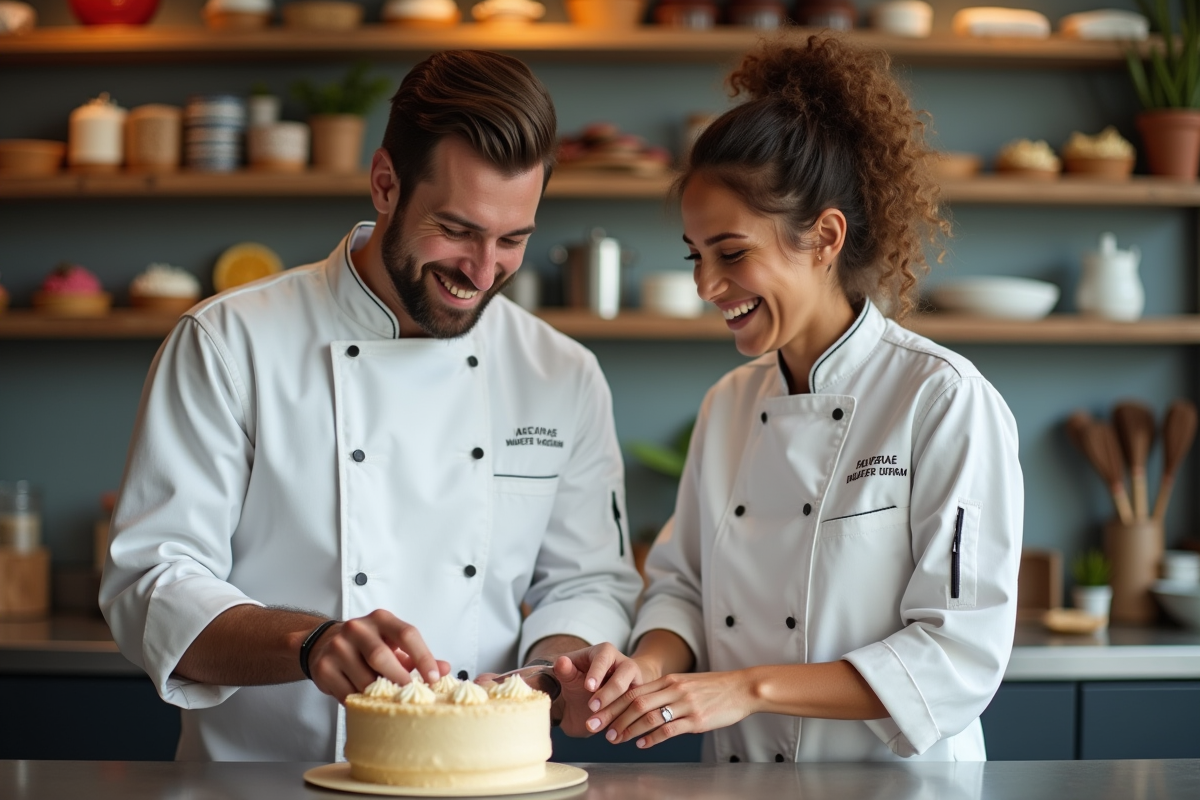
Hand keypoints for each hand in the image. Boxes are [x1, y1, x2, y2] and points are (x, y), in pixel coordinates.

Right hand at [307, 609, 448, 702]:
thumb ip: (418, 657)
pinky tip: (368, 704)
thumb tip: (445, 669)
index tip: (435, 678)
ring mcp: (338, 647)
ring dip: (379, 694)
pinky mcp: (324, 667)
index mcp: (381, 619)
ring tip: (389, 702)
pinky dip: (361, 702)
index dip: (423, 657)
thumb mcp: (393, 644)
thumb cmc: (369, 645)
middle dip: (399, 679)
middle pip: (381, 656)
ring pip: (363, 678)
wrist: (325, 643)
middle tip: (412, 696)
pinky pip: (347, 692)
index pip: (407, 634)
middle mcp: (357, 628)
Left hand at [548, 643, 645, 737]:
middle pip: (623, 676)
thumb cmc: (578, 682)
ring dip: (615, 711)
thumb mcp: (570, 676)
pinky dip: (626, 722)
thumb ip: (564, 670)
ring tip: (597, 725)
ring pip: (633, 694)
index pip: (604, 658)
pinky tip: (612, 733)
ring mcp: (635, 682)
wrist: (588, 700)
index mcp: (606, 652)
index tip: (588, 687)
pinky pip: (638, 709)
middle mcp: (624, 664)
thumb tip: (561, 662)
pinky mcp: (640, 698)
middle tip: (591, 707)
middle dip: (607, 693)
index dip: (597, 672)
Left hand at [594, 670, 757, 748]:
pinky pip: (669, 729)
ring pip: (648, 716)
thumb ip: (664, 692)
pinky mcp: (696, 720)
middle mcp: (673, 690)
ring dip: (628, 729)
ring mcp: (685, 704)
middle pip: (634, 702)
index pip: (632, 690)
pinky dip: (652, 738)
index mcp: (668, 680)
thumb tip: (642, 707)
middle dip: (611, 716)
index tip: (594, 710)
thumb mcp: (685, 684)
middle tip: (595, 727)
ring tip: (614, 739)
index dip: (610, 700)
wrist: (741, 688)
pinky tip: (642, 745)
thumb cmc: (713, 688)